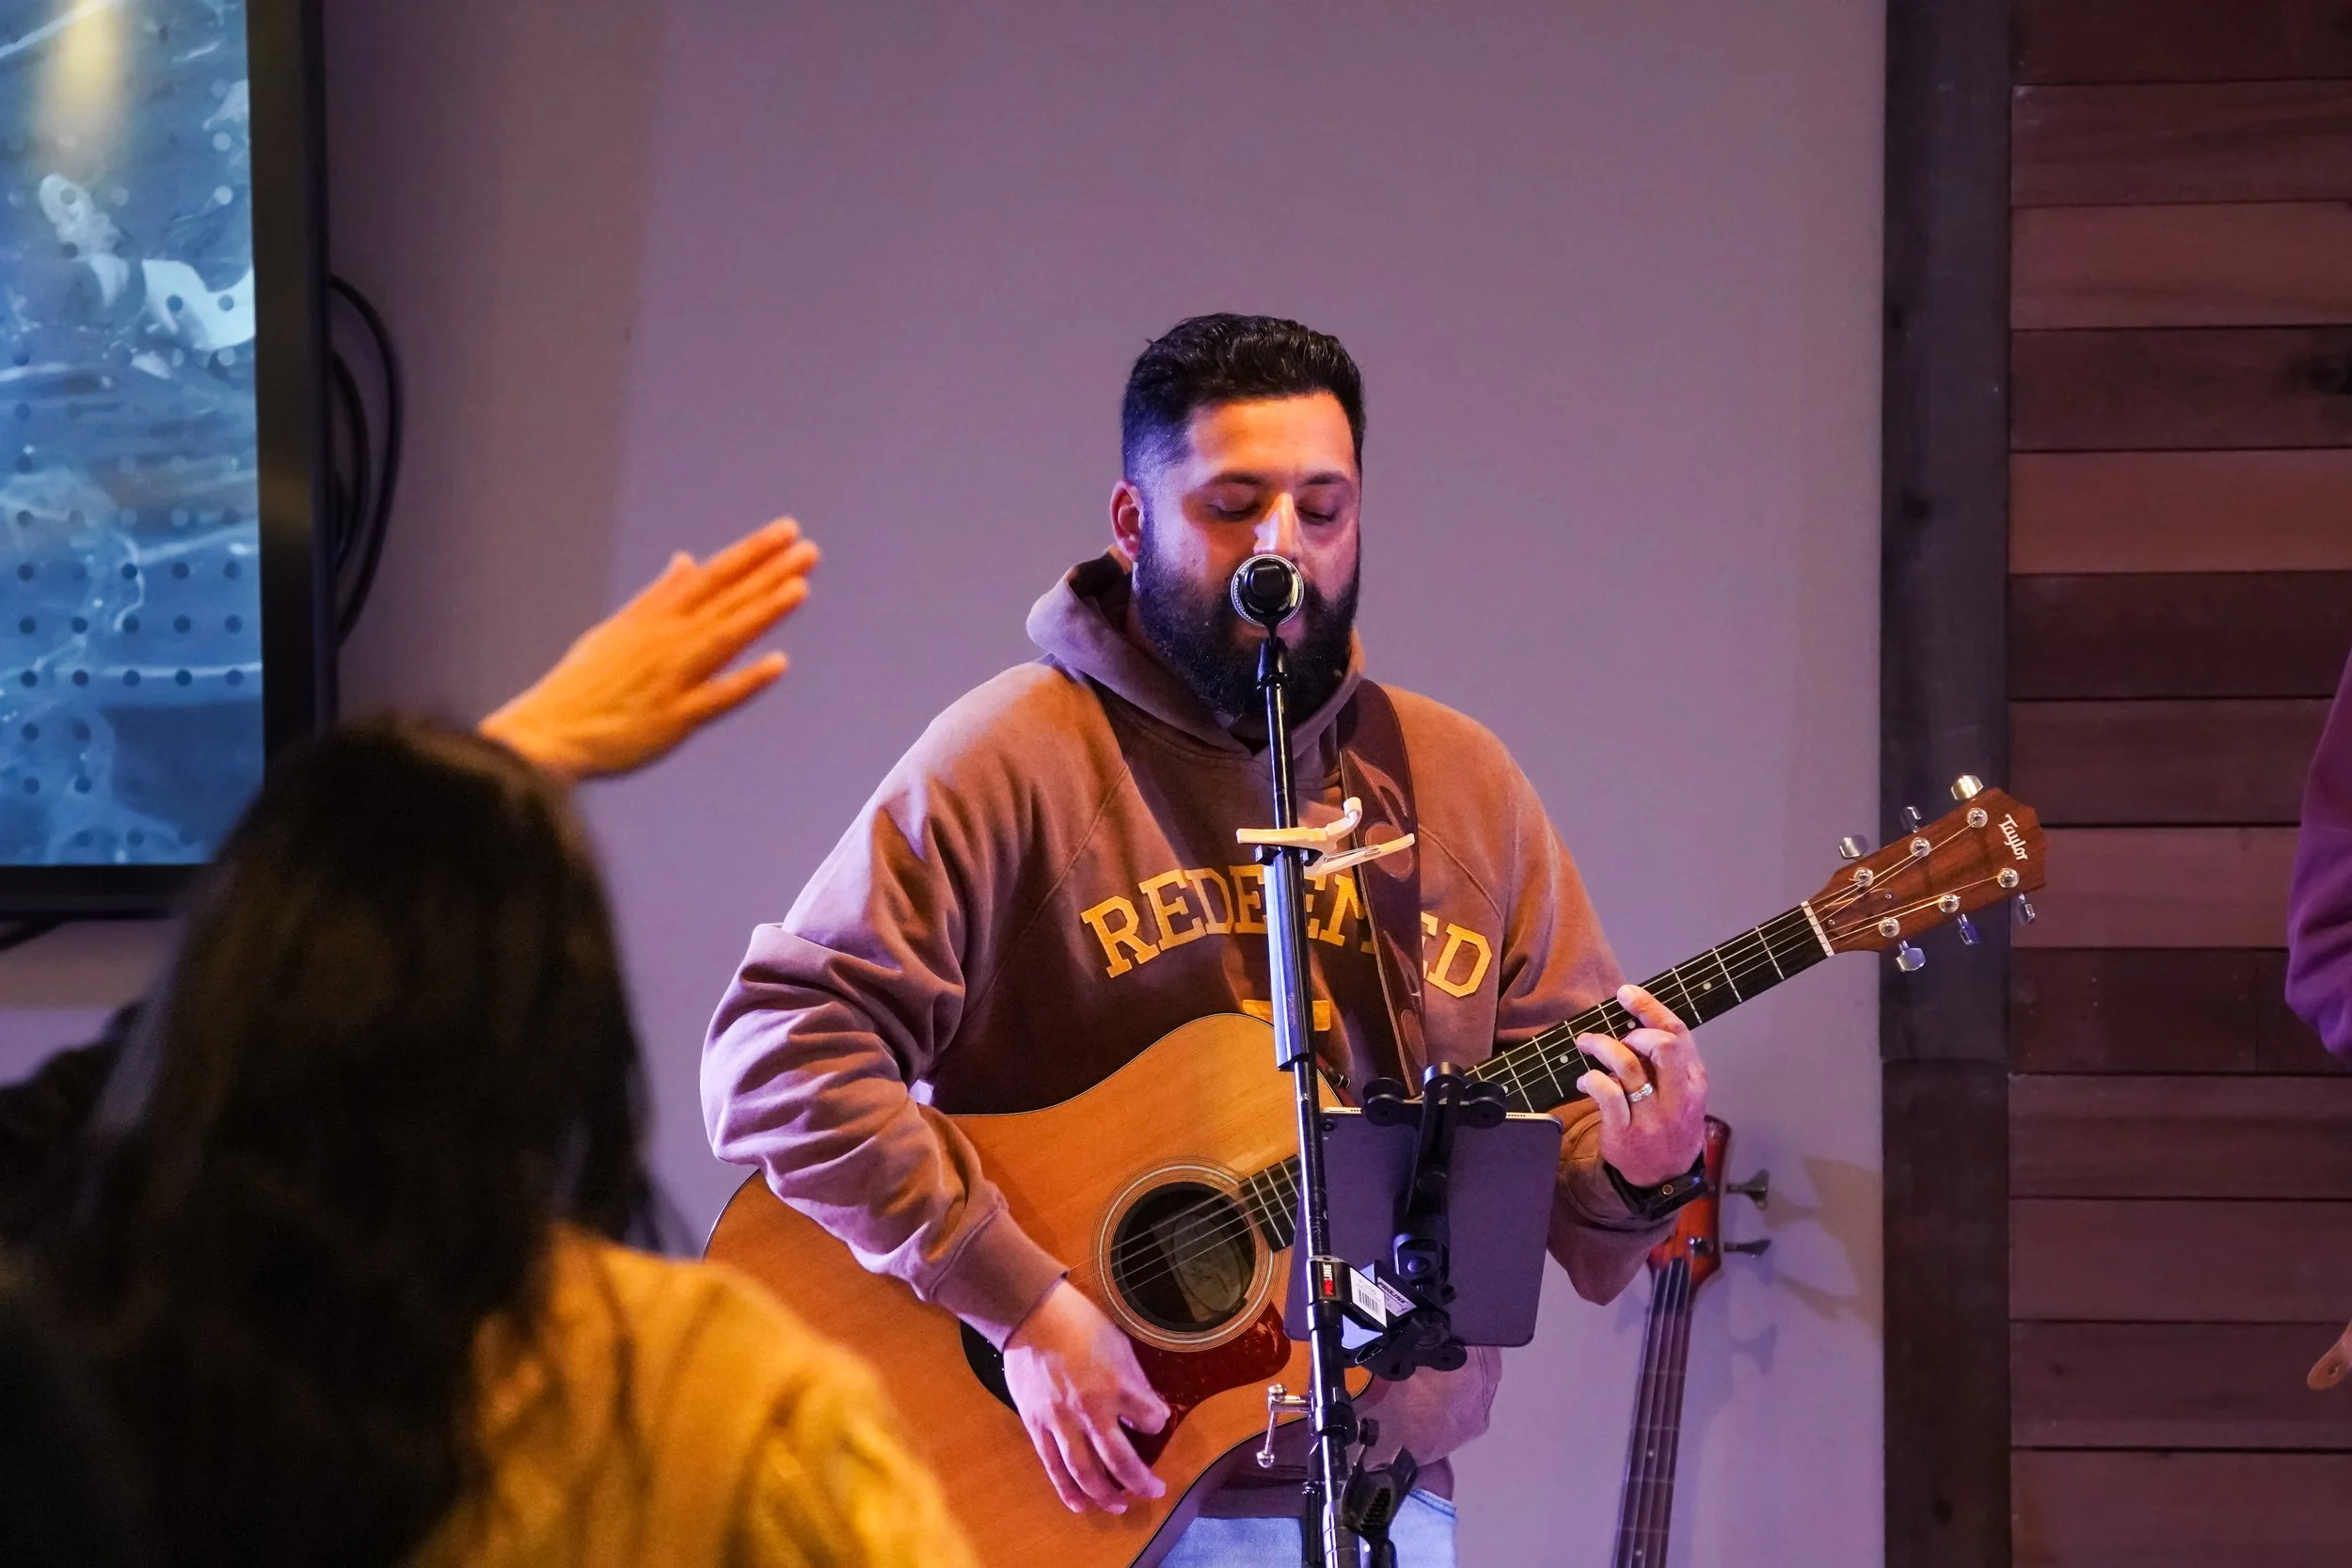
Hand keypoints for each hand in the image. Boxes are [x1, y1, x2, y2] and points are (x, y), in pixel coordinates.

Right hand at [478, 516, 819, 779]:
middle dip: (768, 573)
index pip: (712, 576)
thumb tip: (687, 561)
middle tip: (808, 548)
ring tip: (799, 587)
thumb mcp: (620, 628)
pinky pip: (715, 697)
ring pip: (725, 637)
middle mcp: (665, 641)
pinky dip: (746, 680)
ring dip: (762, 612)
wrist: (547, 733)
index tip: (786, 530)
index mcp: (653, 617)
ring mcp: (671, 678)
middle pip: (725, 600)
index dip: (751, 553)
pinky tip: (779, 664)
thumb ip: (659, 596)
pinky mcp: (673, 718)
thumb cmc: (583, 685)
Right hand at [1001, 1279, 1170, 1514]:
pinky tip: (1080, 1504)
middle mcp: (1091, 1409)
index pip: (1150, 1419)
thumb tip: (1144, 1405)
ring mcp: (1061, 1421)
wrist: (1030, 1315)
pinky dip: (1067, 1490)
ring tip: (1120, 1505)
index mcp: (1117, 1384)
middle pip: (1121, 1460)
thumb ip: (1132, 1379)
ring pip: (1085, 1472)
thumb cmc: (1079, 1322)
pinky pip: (1053, 1466)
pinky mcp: (1037, 1426)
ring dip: (1105, 1494)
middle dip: (1141, 1481)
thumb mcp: (1118, 1343)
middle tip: (1154, 1490)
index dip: (1157, 1421)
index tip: (1154, 1420)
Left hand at [1573, 982, 1708, 1187]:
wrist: (1666, 1177)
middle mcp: (1678, 1097)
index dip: (1650, 1008)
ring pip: (1627, 1066)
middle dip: (1633, 1031)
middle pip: (1662, 1046)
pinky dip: (1591, 1080)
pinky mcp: (1626, 1133)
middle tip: (1614, 1036)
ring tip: (1587, 1044)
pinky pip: (1606, 1094)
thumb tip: (1634, 1022)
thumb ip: (1667, 1062)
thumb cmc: (1671, 1125)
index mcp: (1694, 1081)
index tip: (1626, 993)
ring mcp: (1652, 1117)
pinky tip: (1585, 1081)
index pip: (1678, 1033)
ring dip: (1602, 1047)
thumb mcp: (1683, 1093)